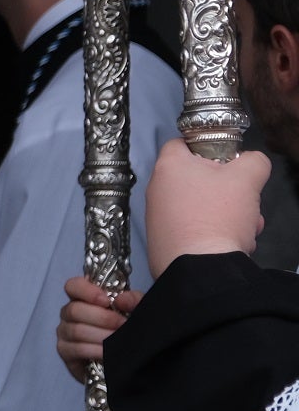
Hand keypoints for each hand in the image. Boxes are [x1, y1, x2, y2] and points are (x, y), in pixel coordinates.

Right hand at [55, 276, 141, 381]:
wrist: (124, 360)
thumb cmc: (126, 330)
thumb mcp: (137, 311)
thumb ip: (134, 301)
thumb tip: (121, 300)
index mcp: (84, 298)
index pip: (73, 286)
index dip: (86, 291)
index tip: (107, 301)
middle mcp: (70, 313)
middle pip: (74, 309)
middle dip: (101, 318)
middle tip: (121, 324)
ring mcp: (65, 332)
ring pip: (75, 330)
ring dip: (100, 335)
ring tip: (118, 340)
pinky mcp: (64, 351)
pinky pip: (75, 348)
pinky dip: (93, 350)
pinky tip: (106, 353)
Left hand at [146, 139, 269, 274]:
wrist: (200, 268)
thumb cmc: (216, 219)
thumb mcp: (247, 178)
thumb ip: (253, 161)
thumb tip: (252, 161)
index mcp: (169, 167)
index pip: (181, 143)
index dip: (206, 145)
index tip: (224, 156)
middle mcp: (157, 191)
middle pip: (199, 178)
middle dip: (228, 188)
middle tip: (244, 198)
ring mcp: (159, 217)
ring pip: (202, 206)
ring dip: (228, 214)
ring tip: (244, 224)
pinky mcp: (165, 240)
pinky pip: (195, 228)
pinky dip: (215, 232)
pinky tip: (232, 241)